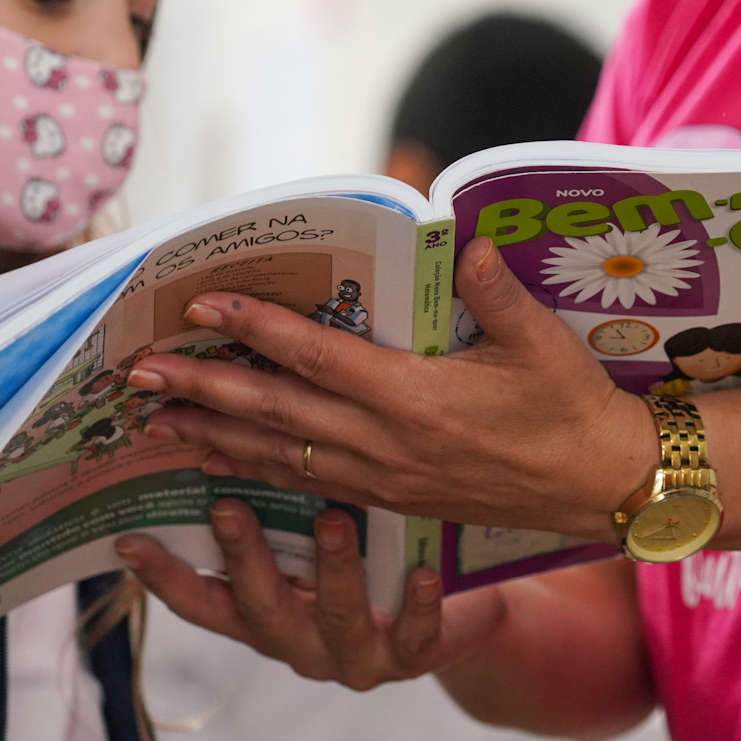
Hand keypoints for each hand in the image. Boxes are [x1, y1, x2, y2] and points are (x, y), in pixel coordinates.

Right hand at [115, 500, 506, 689]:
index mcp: (266, 613)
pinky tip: (422, 574)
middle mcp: (299, 642)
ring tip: (333, 519)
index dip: (165, 577)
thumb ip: (271, 509)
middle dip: (243, 558)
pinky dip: (416, 606)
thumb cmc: (367, 571)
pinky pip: (413, 638)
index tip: (129, 540)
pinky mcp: (411, 658)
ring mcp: (353, 655)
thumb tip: (218, 432)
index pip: (204, 601)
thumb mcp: (310, 547)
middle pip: (260, 608)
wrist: (448, 624)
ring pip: (336, 616)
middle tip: (228, 508)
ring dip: (331, 569)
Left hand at [128, 237, 656, 538]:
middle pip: (276, 414)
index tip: (202, 307)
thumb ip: (496, 293)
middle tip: (138, 376)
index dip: (256, 329)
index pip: (318, 358)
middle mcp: (387, 445)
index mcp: (417, 399)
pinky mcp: (391, 501)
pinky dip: (254, 470)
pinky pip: (306, 484)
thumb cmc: (575, 409)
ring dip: (213, 436)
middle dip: (202, 390)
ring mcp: (384, 479)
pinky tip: (220, 461)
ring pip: (279, 456)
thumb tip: (463, 240)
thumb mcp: (543, 343)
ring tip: (155, 421)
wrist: (603, 490)